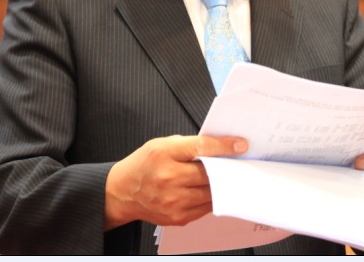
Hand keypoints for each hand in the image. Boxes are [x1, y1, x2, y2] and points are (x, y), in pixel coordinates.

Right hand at [104, 134, 247, 230]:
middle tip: (237, 162)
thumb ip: (188, 145)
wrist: (122, 192)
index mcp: (165, 155)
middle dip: (226, 167)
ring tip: (228, 176)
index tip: (241, 145)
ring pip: (210, 193)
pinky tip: (212, 190)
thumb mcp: (161, 145)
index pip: (201, 148)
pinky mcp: (178, 217)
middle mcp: (169, 179)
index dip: (224, 147)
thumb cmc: (143, 165)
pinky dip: (211, 198)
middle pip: (209, 174)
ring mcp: (174, 202)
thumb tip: (218, 148)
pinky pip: (205, 208)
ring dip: (221, 185)